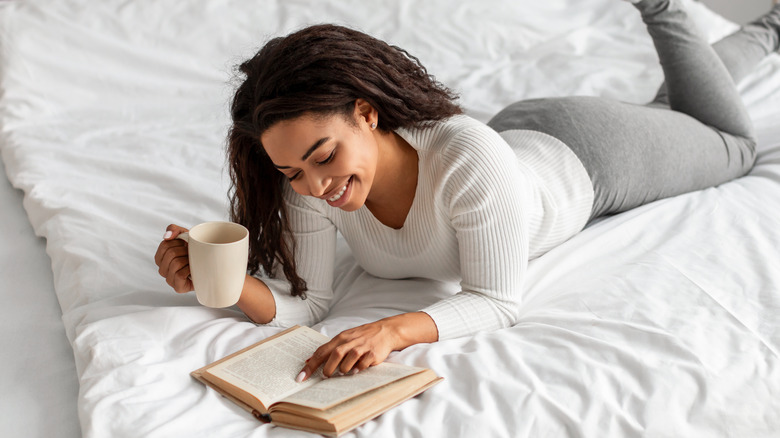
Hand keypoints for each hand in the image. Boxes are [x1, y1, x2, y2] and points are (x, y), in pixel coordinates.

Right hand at [154, 224, 192, 293]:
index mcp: (160, 258)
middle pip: (170, 254)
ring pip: (175, 263)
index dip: (178, 242)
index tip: (185, 245)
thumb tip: (166, 236)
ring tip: (193, 261)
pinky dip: (189, 270)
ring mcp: (169, 279)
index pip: (164, 245)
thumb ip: (173, 229)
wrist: (211, 264)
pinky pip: (179, 275)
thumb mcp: (185, 235)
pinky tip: (193, 270)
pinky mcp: (178, 287)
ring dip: (188, 260)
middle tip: (191, 253)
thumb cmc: (196, 250)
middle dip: (185, 250)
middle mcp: (162, 269)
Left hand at [296, 312, 438, 381]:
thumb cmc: (362, 336)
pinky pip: (363, 364)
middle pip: (334, 355)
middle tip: (325, 377)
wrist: (386, 330)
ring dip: (343, 369)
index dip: (310, 365)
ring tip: (343, 373)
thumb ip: (330, 348)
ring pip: (348, 360)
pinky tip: (357, 371)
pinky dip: (358, 369)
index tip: (301, 377)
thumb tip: (310, 359)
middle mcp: (350, 341)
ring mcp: (362, 347)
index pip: (321, 351)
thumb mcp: (345, 338)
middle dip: (327, 369)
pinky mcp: (373, 353)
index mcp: (341, 338)